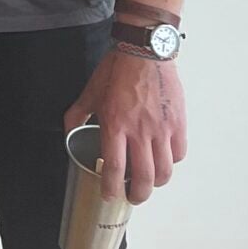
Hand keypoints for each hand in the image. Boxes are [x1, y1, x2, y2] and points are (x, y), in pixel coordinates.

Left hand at [63, 50, 185, 203]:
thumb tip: (68, 133)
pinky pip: (179, 154)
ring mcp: (162, 128)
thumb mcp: (90, 93)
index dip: (112, 188)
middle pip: (144, 178)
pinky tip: (162, 159)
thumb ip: (76, 116)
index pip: (115, 168)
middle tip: (132, 196)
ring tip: (149, 182)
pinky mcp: (178, 123)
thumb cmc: (117, 70)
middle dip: (138, 195)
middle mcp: (140, 130)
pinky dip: (171, 162)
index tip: (110, 195)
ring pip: (165, 171)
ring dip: (156, 183)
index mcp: (115, 124)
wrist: (144, 51)